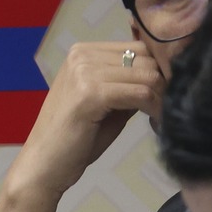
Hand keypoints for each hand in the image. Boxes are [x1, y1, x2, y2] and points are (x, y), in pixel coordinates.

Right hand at [0, 41, 163, 211]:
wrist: (44, 164)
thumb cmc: (75, 138)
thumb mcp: (106, 102)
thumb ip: (128, 84)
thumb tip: (167, 76)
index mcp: (83, 52)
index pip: (140, 47)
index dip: (160, 70)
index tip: (166, 95)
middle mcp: (82, 55)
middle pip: (147, 58)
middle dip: (164, 84)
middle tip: (167, 109)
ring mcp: (84, 72)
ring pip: (148, 75)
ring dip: (163, 98)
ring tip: (162, 118)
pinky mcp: (90, 93)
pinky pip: (141, 93)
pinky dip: (156, 109)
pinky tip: (156, 123)